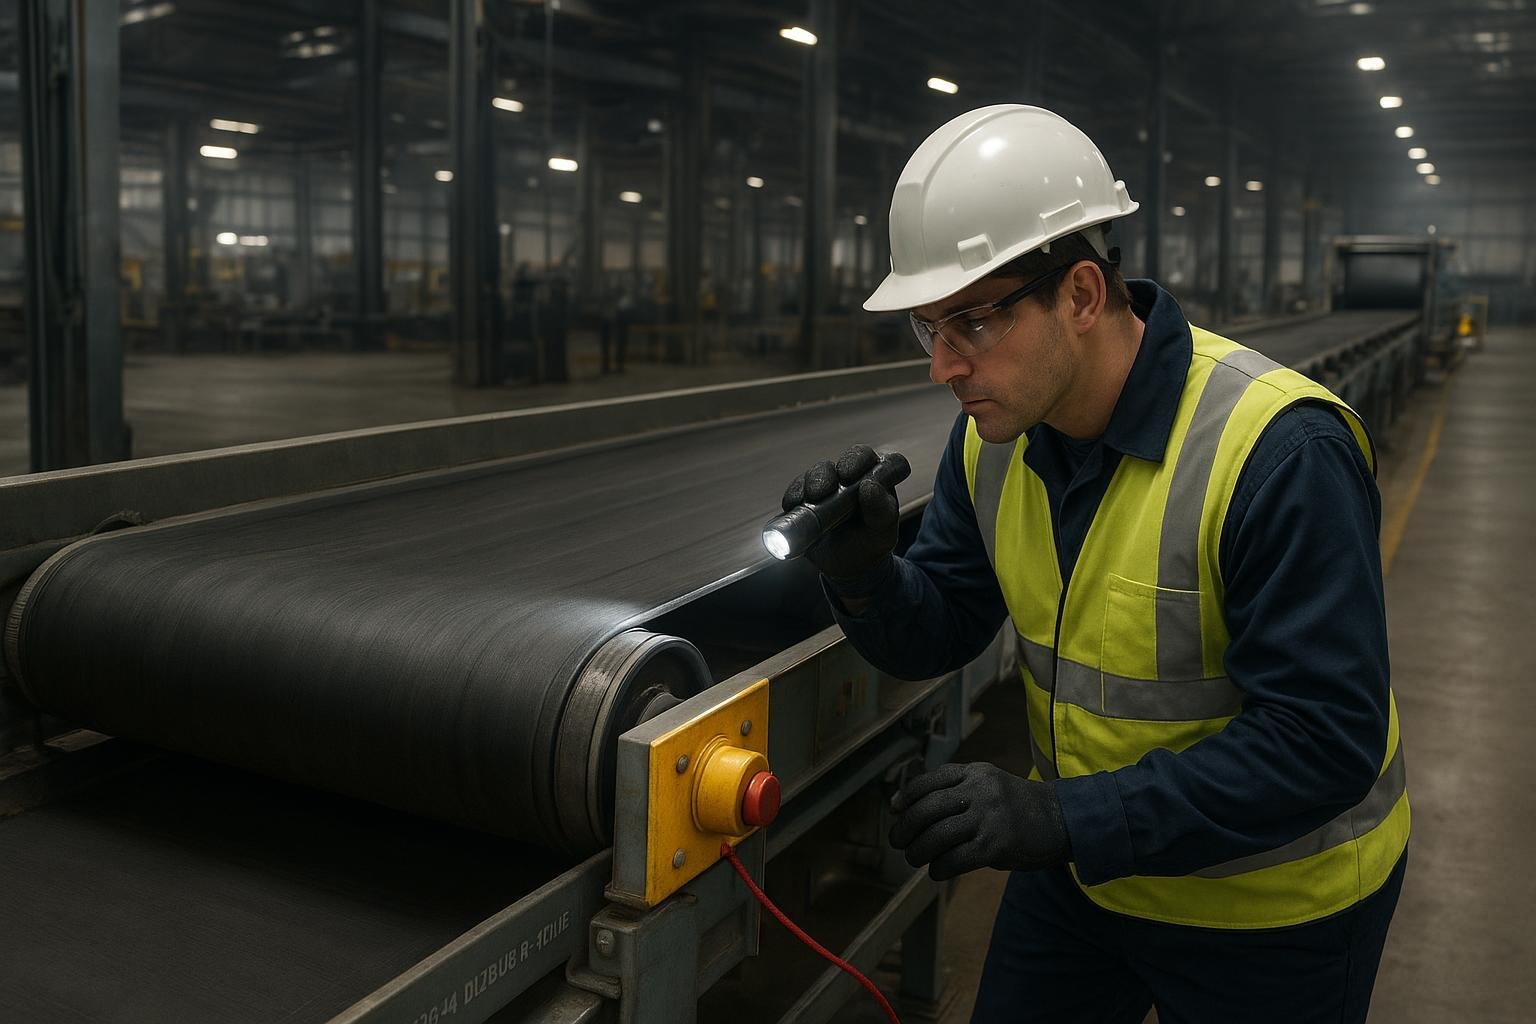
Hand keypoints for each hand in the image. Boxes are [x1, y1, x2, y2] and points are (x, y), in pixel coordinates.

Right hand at [780, 444, 900, 584]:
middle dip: (830, 473)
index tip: (849, 477)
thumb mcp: (881, 531)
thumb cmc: (871, 542)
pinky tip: (793, 505)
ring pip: (818, 472)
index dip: (861, 462)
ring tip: (810, 499)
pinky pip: (797, 489)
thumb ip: (880, 510)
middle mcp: (854, 476)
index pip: (875, 459)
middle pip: (845, 460)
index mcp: (879, 479)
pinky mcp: (807, 497)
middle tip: (825, 490)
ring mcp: (829, 484)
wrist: (848, 565)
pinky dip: (794, 495)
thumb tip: (869, 486)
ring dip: (811, 482)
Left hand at [889, 762, 1069, 880]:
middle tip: (897, 842)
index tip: (894, 810)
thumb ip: (958, 790)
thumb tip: (913, 809)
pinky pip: (955, 858)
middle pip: (927, 808)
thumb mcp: (989, 784)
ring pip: (938, 835)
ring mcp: (988, 817)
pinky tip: (937, 871)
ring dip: (918, 851)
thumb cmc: (1018, 806)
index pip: (929, 781)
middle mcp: (980, 791)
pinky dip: (939, 868)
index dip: (906, 797)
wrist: (1062, 820)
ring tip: (914, 859)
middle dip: (906, 827)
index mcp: (975, 772)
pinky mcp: (996, 845)